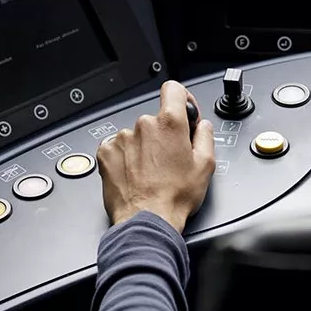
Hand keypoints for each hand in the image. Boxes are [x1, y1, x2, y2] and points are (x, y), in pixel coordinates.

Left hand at [98, 81, 214, 230]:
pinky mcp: (105, 152)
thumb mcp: (205, 166)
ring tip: (150, 172)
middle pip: (156, 119)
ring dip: (143, 147)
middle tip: (169, 159)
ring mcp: (122, 138)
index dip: (181, 98)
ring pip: (136, 135)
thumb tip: (202, 127)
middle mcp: (143, 125)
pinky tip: (134, 174)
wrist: (146, 221)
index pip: (173, 89)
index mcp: (169, 123)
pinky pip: (117, 147)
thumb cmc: (174, 197)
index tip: (183, 112)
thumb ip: (205, 137)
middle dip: (163, 135)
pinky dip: (125, 157)